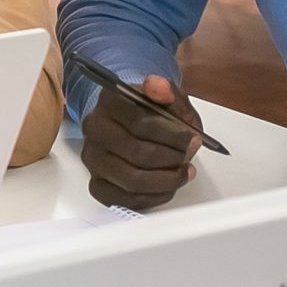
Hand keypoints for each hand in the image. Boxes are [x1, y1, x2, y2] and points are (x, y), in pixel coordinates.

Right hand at [79, 74, 203, 211]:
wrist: (134, 124)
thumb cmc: (151, 112)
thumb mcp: (165, 95)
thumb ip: (165, 89)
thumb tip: (159, 87)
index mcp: (108, 102)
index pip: (140, 123)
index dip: (173, 136)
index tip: (193, 139)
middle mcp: (94, 129)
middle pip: (137, 153)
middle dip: (172, 158)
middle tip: (189, 156)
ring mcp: (93, 158)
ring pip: (131, 180)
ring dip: (165, 180)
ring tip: (182, 172)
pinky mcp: (97, 183)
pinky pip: (124, 200)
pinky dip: (152, 197)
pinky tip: (166, 186)